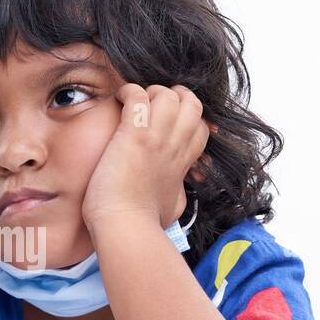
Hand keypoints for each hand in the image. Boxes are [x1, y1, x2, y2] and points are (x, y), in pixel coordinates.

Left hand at [81, 83, 212, 231]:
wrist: (126, 228)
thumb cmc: (143, 224)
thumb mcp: (172, 208)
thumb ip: (176, 193)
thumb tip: (176, 193)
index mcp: (182, 163)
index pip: (201, 127)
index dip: (187, 118)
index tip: (167, 121)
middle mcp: (174, 147)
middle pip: (192, 104)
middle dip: (174, 97)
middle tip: (151, 106)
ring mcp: (156, 139)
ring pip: (169, 95)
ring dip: (152, 92)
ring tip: (134, 103)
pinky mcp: (134, 135)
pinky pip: (138, 95)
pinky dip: (129, 91)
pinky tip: (119, 99)